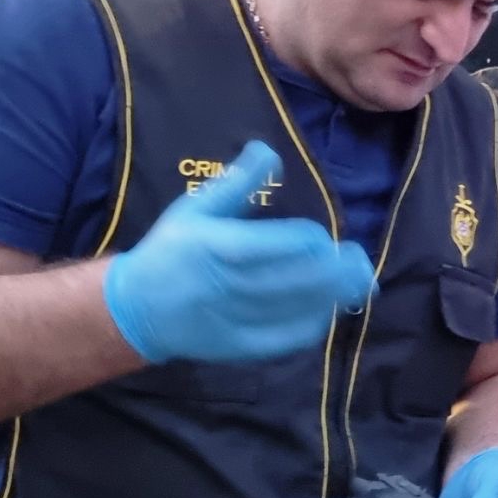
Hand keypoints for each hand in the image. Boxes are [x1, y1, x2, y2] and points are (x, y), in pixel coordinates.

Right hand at [103, 141, 375, 362]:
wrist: (137, 309)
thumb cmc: (171, 251)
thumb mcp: (197, 208)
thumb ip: (237, 182)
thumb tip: (268, 150)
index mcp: (225, 246)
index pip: (289, 243)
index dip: (316, 240)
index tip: (324, 237)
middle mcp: (235, 284)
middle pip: (305, 278)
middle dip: (340, 269)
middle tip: (360, 259)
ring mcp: (240, 319)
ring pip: (302, 309)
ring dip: (337, 296)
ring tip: (360, 284)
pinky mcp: (242, 346)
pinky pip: (288, 338)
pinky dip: (316, 324)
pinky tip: (331, 312)